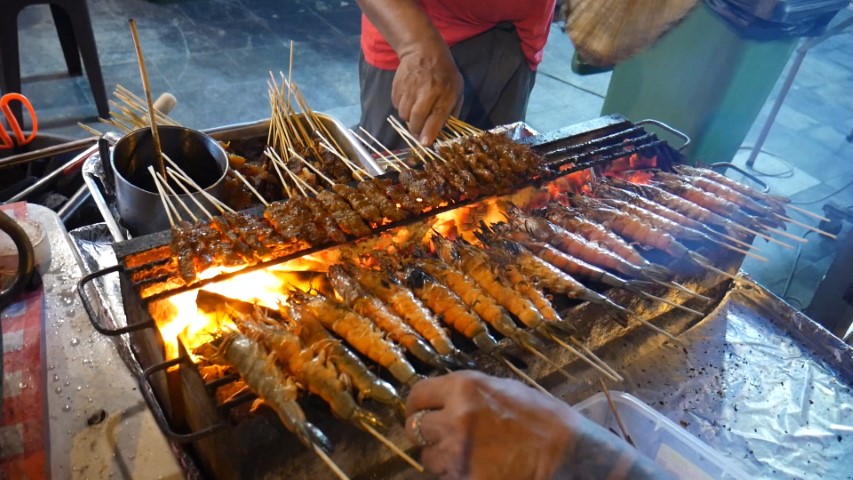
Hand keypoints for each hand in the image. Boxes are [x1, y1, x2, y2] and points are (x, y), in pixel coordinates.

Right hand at [392, 41, 462, 145]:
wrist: (423, 50)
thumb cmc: (445, 73)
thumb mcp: (457, 89)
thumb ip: (453, 110)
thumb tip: (445, 131)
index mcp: (445, 92)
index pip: (436, 115)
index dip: (430, 131)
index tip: (425, 143)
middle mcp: (426, 90)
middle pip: (416, 118)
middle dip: (416, 130)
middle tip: (419, 132)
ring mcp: (410, 88)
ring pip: (404, 115)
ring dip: (409, 119)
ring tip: (415, 112)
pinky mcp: (397, 86)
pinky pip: (397, 106)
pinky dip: (402, 108)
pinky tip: (409, 101)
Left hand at [404, 370, 574, 479]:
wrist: (567, 454)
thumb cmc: (542, 418)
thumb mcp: (503, 389)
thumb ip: (468, 394)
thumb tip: (443, 399)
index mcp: (464, 388)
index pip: (417, 396)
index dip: (417, 406)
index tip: (419, 412)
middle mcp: (454, 418)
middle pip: (416, 428)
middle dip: (427, 433)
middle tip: (442, 437)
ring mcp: (458, 454)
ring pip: (429, 458)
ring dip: (441, 458)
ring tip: (468, 455)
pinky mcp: (465, 479)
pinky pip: (446, 477)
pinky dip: (456, 474)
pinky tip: (479, 469)